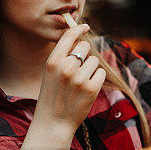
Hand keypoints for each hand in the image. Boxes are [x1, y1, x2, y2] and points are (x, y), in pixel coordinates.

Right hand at [30, 23, 106, 149]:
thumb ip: (63, 56)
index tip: (85, 26)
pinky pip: (100, 72)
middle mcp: (65, 67)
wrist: (53, 123)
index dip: (79, 28)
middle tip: (77, 70)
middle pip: (85, 47)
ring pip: (94, 60)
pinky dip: (96, 79)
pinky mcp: (91, 88)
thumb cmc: (52, 96)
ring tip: (78, 83)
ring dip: (90, 69)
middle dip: (84, 54)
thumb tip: (81, 39)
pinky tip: (86, 89)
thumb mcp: (50, 73)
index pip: (69, 36)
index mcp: (52, 61)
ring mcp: (79, 78)